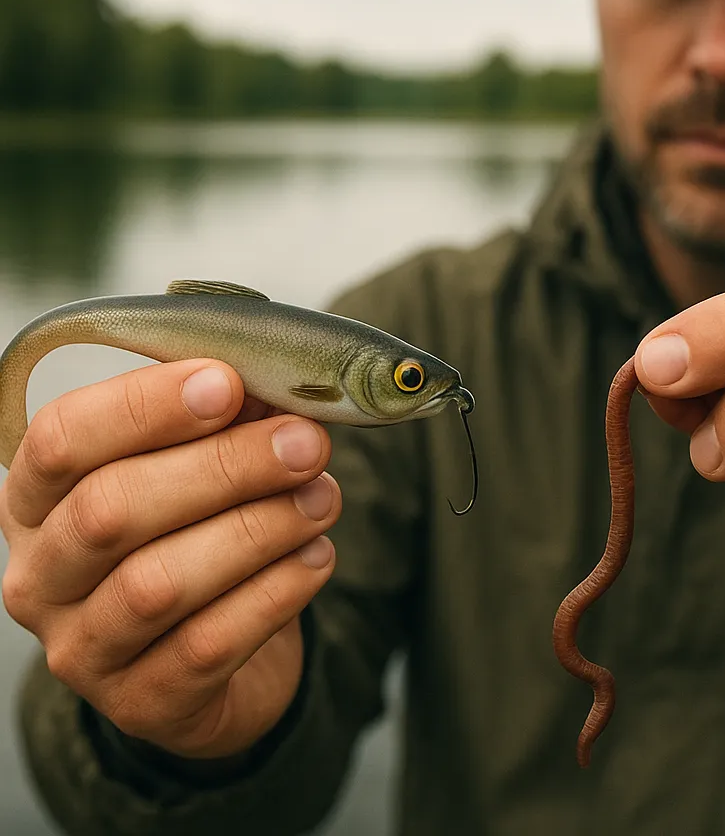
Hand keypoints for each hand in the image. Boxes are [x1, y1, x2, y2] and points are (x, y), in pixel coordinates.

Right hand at [0, 358, 339, 759]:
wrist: (215, 653)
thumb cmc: (198, 532)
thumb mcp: (200, 465)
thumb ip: (225, 420)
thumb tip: (275, 384)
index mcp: (39, 496)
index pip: (62, 439)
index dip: (143, 406)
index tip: (226, 384)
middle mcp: (40, 575)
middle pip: (111, 510)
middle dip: (224, 468)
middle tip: (306, 444)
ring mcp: (81, 648)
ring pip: (159, 583)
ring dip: (258, 529)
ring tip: (323, 499)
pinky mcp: (140, 703)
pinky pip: (207, 644)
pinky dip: (275, 591)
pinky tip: (317, 555)